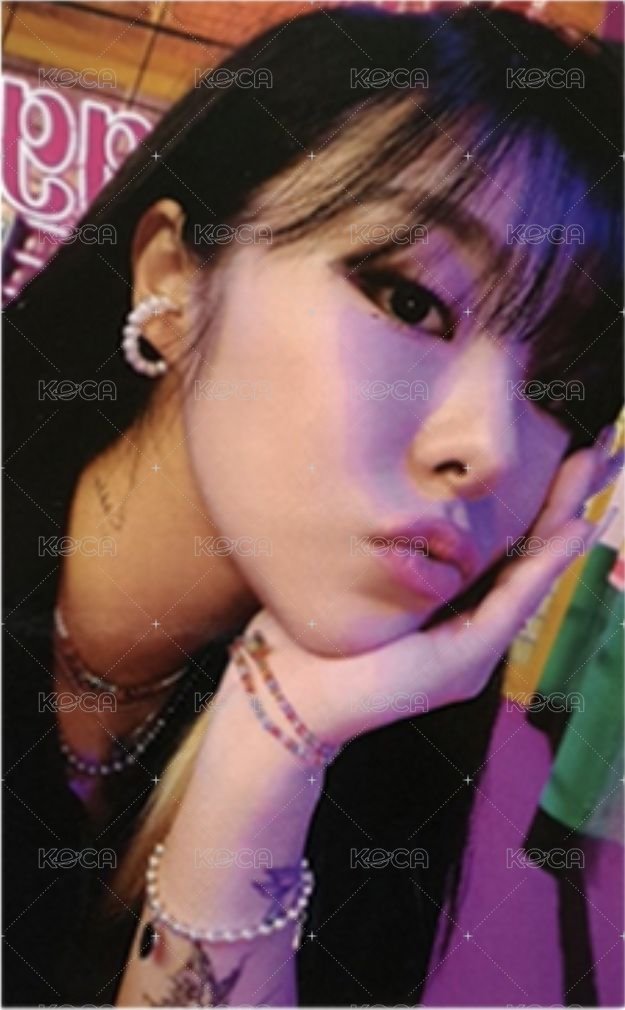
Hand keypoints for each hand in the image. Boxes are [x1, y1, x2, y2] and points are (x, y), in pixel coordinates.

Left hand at [235, 434, 621, 753]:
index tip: (564, 452)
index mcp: (451, 606)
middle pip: (532, 554)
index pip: (505, 544)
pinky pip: (512, 604)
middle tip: (606, 454)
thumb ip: (390, 544)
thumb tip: (394, 489)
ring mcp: (475, 649)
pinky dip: (544, 565)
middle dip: (569, 502)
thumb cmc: (311, 630)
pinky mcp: (466, 663)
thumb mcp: (358, 572)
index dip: (538, 500)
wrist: (288, 694)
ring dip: (568, 522)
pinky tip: (571, 529)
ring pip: (534, 574)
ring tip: (598, 475)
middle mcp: (472, 628)